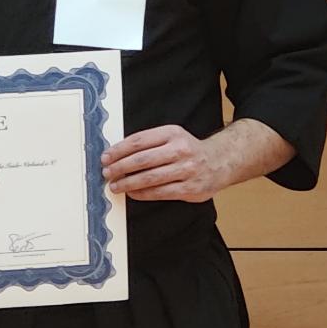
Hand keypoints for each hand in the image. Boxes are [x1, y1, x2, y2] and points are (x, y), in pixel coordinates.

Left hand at [103, 125, 218, 202]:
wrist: (220, 161)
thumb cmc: (189, 149)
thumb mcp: (172, 136)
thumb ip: (149, 143)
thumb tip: (118, 154)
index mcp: (172, 133)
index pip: (139, 141)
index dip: (119, 150)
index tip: (106, 157)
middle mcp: (180, 150)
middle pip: (142, 160)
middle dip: (120, 167)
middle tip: (107, 172)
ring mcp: (186, 170)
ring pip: (149, 178)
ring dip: (128, 183)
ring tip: (115, 185)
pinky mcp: (189, 188)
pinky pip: (159, 192)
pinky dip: (142, 193)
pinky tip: (132, 193)